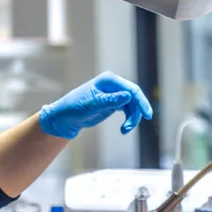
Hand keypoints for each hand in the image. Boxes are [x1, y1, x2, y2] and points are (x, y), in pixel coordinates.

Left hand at [39, 72, 153, 138]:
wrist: (65, 118)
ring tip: (125, 130)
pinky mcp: (113, 104)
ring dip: (132, 118)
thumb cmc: (75, 108)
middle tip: (132, 126)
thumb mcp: (93, 105)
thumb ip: (111, 100)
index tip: (146, 114)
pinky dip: (128, 119)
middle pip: (134, 97)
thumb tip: (128, 96)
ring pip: (132, 106)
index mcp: (109, 80)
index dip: (141, 101)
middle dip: (136, 112)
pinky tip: (124, 129)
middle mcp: (113, 85)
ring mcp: (114, 94)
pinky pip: (127, 110)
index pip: (131, 89)